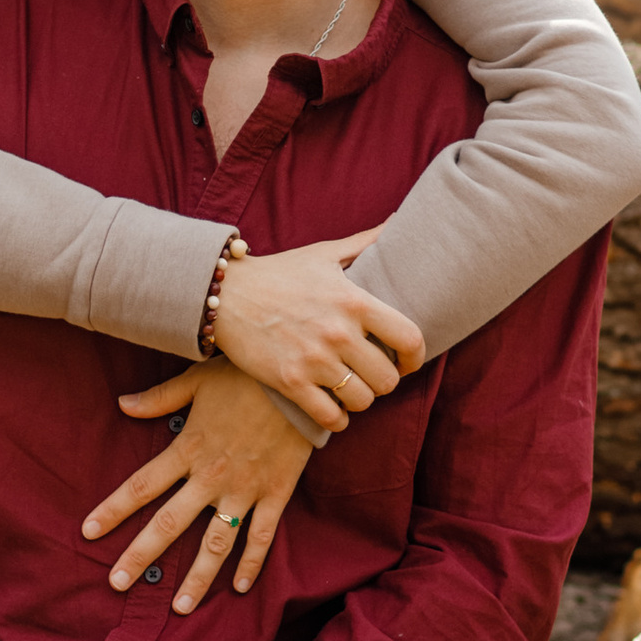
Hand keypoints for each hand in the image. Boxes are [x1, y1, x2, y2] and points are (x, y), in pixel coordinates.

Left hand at [86, 361, 313, 609]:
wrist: (301, 377)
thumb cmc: (246, 374)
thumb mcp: (197, 380)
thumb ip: (159, 398)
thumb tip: (122, 404)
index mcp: (187, 449)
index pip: (141, 486)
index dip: (113, 510)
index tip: (87, 532)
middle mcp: (211, 477)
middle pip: (168, 524)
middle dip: (140, 556)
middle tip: (117, 583)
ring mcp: (244, 490)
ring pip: (215, 544)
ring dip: (197, 578)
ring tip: (178, 608)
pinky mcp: (275, 493)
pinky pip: (262, 537)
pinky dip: (252, 564)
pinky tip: (239, 588)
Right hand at [209, 234, 423, 428]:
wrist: (224, 293)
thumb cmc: (278, 273)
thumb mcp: (324, 253)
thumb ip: (365, 242)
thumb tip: (398, 221)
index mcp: (354, 302)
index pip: (409, 338)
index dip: (416, 357)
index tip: (407, 361)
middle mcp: (338, 333)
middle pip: (388, 379)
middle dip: (385, 381)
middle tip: (372, 375)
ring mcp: (314, 360)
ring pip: (362, 400)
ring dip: (360, 399)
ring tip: (351, 389)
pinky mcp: (290, 382)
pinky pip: (330, 417)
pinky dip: (337, 419)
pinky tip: (333, 409)